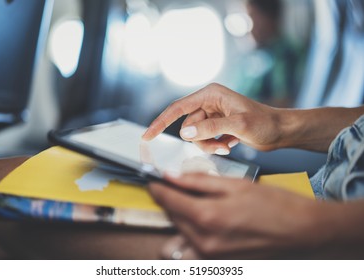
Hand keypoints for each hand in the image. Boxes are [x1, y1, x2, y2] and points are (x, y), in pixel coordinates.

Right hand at [142, 83, 282, 153]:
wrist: (280, 131)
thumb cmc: (264, 123)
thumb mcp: (238, 125)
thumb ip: (210, 128)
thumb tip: (185, 132)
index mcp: (210, 95)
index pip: (178, 108)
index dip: (161, 122)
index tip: (147, 136)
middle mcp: (208, 103)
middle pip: (187, 127)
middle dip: (201, 140)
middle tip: (220, 145)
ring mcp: (212, 115)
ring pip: (195, 136)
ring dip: (209, 145)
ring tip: (227, 146)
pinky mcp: (216, 126)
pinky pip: (204, 140)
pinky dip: (215, 146)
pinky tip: (231, 144)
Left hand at [149, 173, 321, 258]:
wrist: (302, 230)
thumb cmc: (273, 204)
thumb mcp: (234, 184)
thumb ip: (198, 181)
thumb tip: (171, 175)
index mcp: (207, 217)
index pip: (167, 200)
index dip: (157, 187)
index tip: (154, 179)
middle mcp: (204, 241)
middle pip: (171, 217)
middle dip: (170, 200)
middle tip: (179, 186)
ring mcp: (210, 256)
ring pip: (178, 233)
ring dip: (178, 218)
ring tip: (192, 205)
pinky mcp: (218, 262)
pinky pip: (191, 249)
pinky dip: (189, 234)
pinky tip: (204, 222)